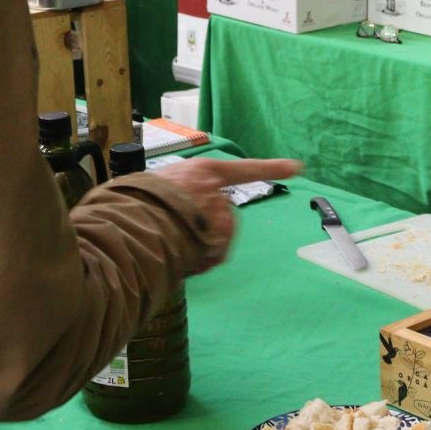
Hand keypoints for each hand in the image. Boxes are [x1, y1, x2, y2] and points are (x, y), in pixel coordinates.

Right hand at [141, 156, 301, 271]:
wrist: (133, 219)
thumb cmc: (135, 201)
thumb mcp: (151, 187)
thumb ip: (168, 194)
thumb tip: (165, 211)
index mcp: (202, 171)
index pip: (242, 169)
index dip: (271, 168)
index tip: (297, 167)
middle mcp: (216, 189)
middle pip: (223, 218)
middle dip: (207, 234)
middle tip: (177, 240)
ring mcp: (219, 213)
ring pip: (217, 239)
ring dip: (199, 249)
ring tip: (171, 248)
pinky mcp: (218, 234)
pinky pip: (214, 255)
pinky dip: (201, 262)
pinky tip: (181, 261)